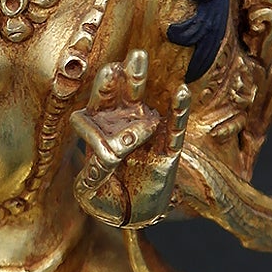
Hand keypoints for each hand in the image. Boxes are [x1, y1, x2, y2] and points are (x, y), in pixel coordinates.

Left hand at [71, 48, 191, 227]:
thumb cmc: (105, 198)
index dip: (106, 89)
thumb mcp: (90, 192)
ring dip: (145, 86)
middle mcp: (125, 126)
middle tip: (134, 56)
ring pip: (148, 107)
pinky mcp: (166, 153)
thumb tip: (108, 156)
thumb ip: (93, 175)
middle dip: (128, 76)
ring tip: (144, 61)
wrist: (130, 216)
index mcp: (101, 131)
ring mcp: (148, 136)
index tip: (110, 75)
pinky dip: (178, 113)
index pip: (101, 105)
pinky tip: (181, 93)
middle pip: (125, 96)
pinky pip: (174, 130)